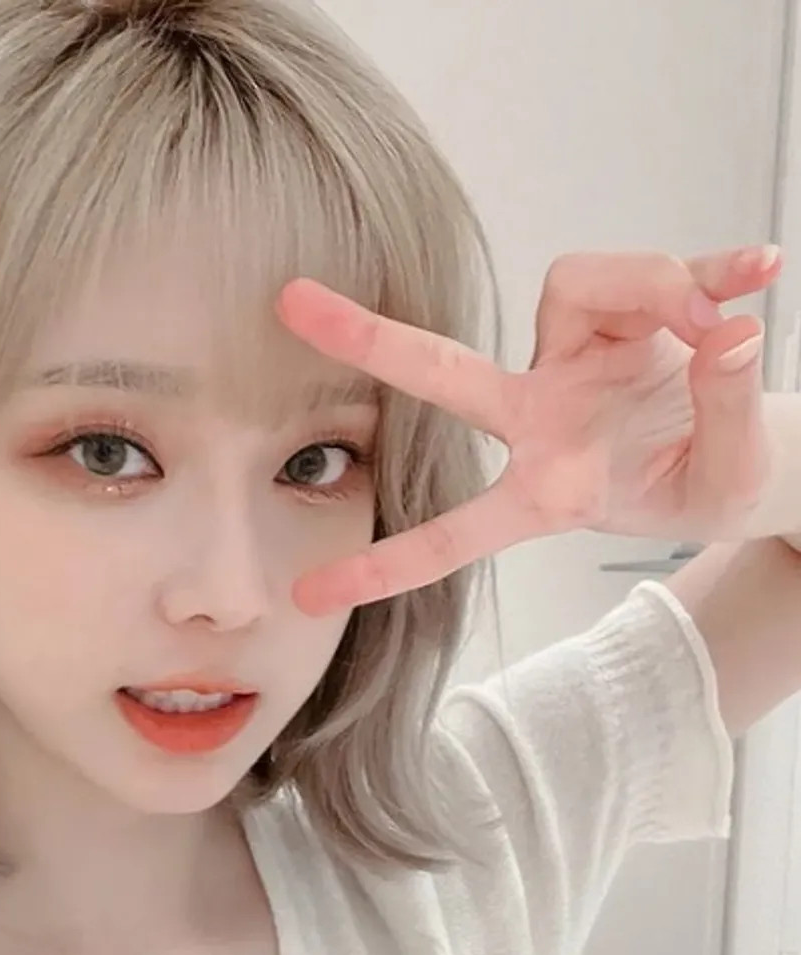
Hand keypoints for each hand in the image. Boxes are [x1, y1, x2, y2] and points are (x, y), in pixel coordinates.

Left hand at [277, 246, 782, 615]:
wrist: (757, 451)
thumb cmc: (717, 484)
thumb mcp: (730, 482)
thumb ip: (728, 415)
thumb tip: (728, 336)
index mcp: (549, 491)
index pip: (458, 530)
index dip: (387, 566)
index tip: (309, 595)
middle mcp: (542, 417)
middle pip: (445, 372)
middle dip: (370, 339)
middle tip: (289, 302)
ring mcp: (572, 360)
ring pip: (579, 285)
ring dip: (660, 291)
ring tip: (730, 327)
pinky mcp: (618, 312)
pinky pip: (653, 271)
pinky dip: (711, 272)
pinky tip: (761, 274)